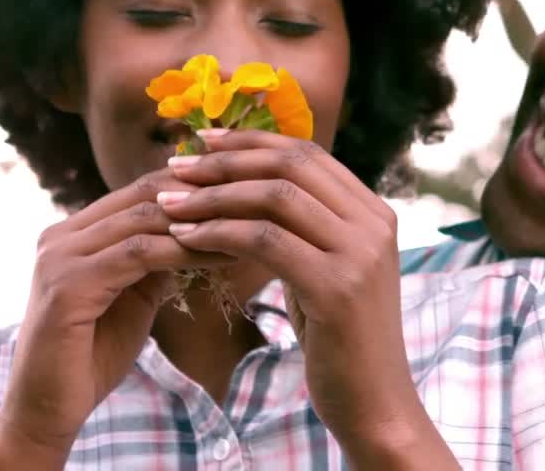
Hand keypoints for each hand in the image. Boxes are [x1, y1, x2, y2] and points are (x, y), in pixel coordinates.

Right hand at [0, 168, 234, 467]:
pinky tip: (224, 256)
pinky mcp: (67, 285)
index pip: (144, 189)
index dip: (198, 186)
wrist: (47, 410)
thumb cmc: (93, 355)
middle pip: (146, 194)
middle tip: (259, 200)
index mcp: (73, 232)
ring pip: (146, 219)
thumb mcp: (133, 295)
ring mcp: (59, 257)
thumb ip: (156, 258)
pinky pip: (139, 254)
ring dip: (203, 221)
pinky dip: (185, 251)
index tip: (250, 192)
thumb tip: (202, 228)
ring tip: (250, 225)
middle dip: (206, 195)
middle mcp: (60, 235)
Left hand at [161, 130, 455, 467]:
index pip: (310, 154)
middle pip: (293, 165)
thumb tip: (254, 190)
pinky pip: (264, 242)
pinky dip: (217, 234)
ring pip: (276, 197)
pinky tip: (183, 239)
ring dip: (213, 195)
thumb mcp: (329, 270)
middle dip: (228, 160)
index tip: (204, 142)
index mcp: (375, 212)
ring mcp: (359, 253)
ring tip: (168, 202)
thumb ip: (308, 230)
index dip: (253, 142)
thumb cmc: (342, 339)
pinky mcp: (337, 287)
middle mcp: (374, 223)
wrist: (376, 402)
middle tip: (176, 166)